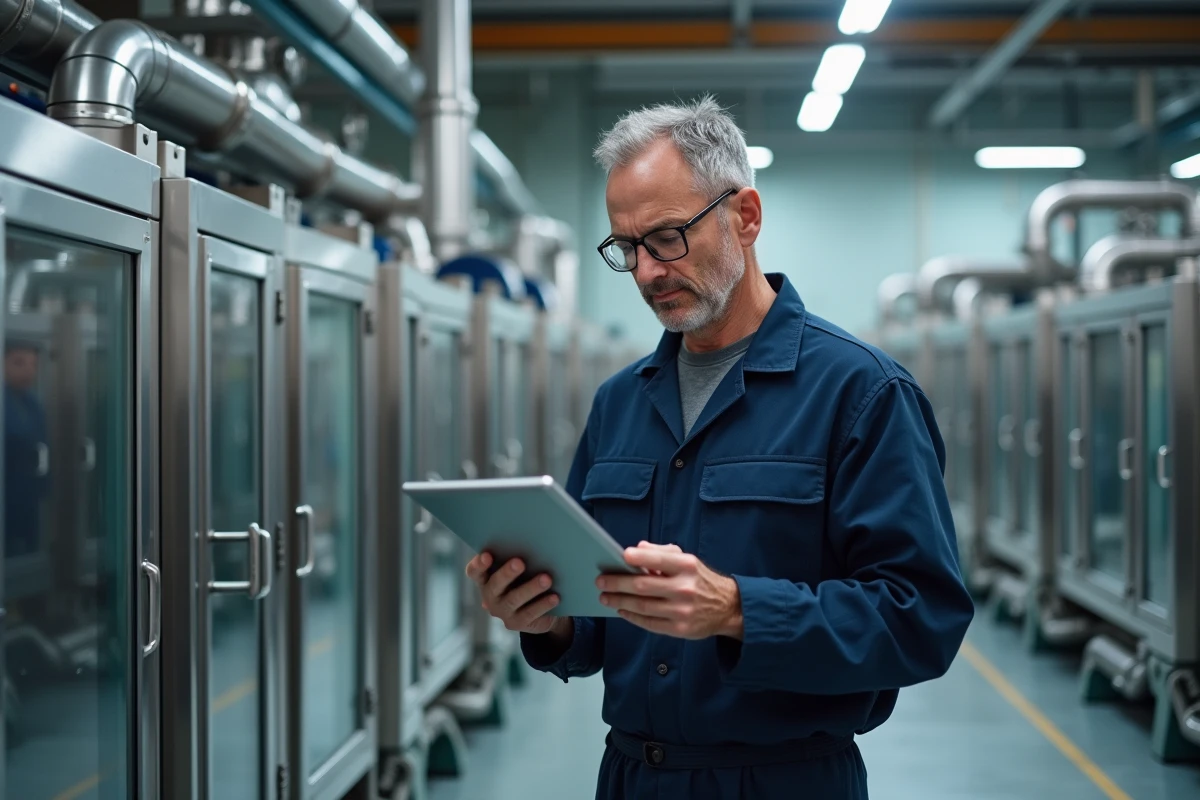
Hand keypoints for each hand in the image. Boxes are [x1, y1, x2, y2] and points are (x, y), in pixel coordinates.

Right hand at [465, 552, 568, 636]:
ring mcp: (502, 611)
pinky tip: (555, 597)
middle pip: (495, 584)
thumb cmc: (528, 580)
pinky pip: (530, 613)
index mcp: (486, 579)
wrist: (541, 610)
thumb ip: (519, 560)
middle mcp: (490, 596)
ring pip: (514, 599)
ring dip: (531, 588)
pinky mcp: (516, 623)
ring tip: (546, 579)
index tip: (487, 555)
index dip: (478, 564)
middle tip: (519, 562)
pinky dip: (543, 604)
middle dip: (507, 573)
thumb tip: (534, 546)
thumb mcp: (521, 570)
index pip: (475, 572)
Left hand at [595, 541, 743, 639]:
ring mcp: (682, 610)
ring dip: (620, 601)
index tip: (622, 555)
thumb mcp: (688, 560)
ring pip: (643, 606)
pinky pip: (649, 623)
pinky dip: (632, 616)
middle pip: (643, 585)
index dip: (639, 558)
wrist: (727, 607)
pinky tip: (621, 610)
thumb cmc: (700, 579)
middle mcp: (685, 588)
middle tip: (600, 581)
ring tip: (605, 596)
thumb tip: (639, 548)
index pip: (659, 560)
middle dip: (617, 583)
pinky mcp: (680, 629)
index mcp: (687, 566)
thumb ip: (663, 553)